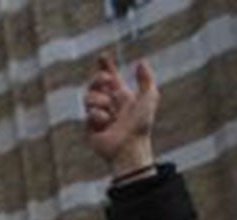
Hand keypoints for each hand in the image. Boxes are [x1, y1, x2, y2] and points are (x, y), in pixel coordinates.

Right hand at [83, 53, 158, 176]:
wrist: (129, 146)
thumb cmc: (141, 125)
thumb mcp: (149, 98)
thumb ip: (146, 79)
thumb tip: (140, 61)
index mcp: (120, 95)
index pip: (110, 77)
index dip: (105, 66)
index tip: (102, 56)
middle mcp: (107, 103)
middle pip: (93, 83)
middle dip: (97, 78)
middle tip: (107, 79)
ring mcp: (97, 114)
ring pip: (88, 97)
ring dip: (100, 101)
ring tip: (110, 112)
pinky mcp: (89, 126)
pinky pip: (89, 114)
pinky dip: (99, 116)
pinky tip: (106, 124)